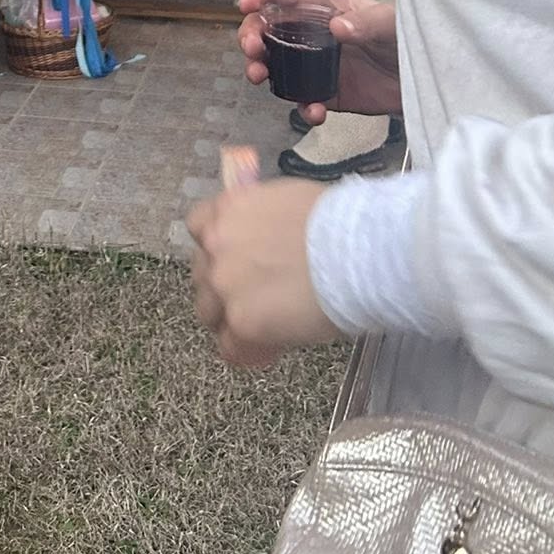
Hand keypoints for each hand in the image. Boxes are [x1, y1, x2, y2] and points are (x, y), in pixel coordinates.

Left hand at [188, 176, 341, 366]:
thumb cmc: (336, 222)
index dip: (217, 246)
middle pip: (202, 272)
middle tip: (253, 298)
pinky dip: (247, 351)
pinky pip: (230, 347)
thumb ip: (261, 221)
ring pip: (209, 312)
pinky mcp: (241, 321)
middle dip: (222, 285)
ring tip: (261, 328)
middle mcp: (216, 244)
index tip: (234, 258)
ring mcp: (225, 284)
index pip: (199, 227)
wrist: (355, 251)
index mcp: (228, 209)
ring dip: (230, 320)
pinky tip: (269, 350)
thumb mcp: (287, 202)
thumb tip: (265, 238)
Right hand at [237, 0, 400, 122]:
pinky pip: (302, 98)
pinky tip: (314, 110)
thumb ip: (367, 23)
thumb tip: (337, 26)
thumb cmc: (409, 40)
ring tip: (259, 76)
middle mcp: (314, 32)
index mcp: (326, 6)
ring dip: (260, 68)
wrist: (426, 82)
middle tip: (251, 47)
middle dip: (251, 34)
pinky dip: (301, 106)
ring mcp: (317, 63)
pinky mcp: (327, 92)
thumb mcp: (391, 25)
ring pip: (275, 63)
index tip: (246, 3)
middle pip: (269, 27)